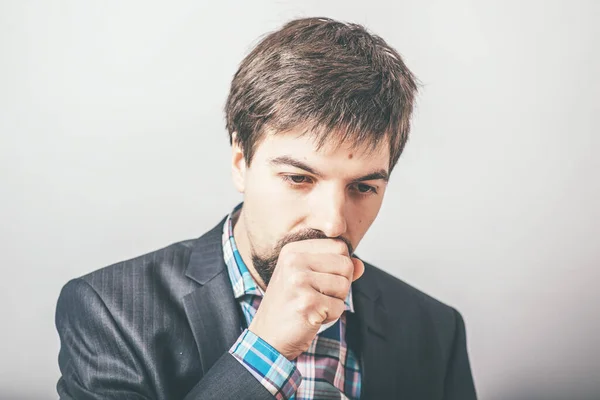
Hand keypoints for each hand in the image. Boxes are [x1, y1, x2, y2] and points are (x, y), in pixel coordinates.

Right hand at [248, 238, 364, 359]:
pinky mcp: (307, 303)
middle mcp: (294, 261)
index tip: (321, 278)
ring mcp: (299, 282)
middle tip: (319, 295)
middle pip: (345, 264)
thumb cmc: (290, 305)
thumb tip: (360, 264)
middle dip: (341, 283)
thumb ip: (335, 267)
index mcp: (293, 250)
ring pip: (345, 285)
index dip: (340, 265)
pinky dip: (331, 315)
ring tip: (314, 305)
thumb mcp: (308, 278)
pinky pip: (340, 306)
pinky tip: (312, 316)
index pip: (339, 245)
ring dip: (336, 300)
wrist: (268, 336)